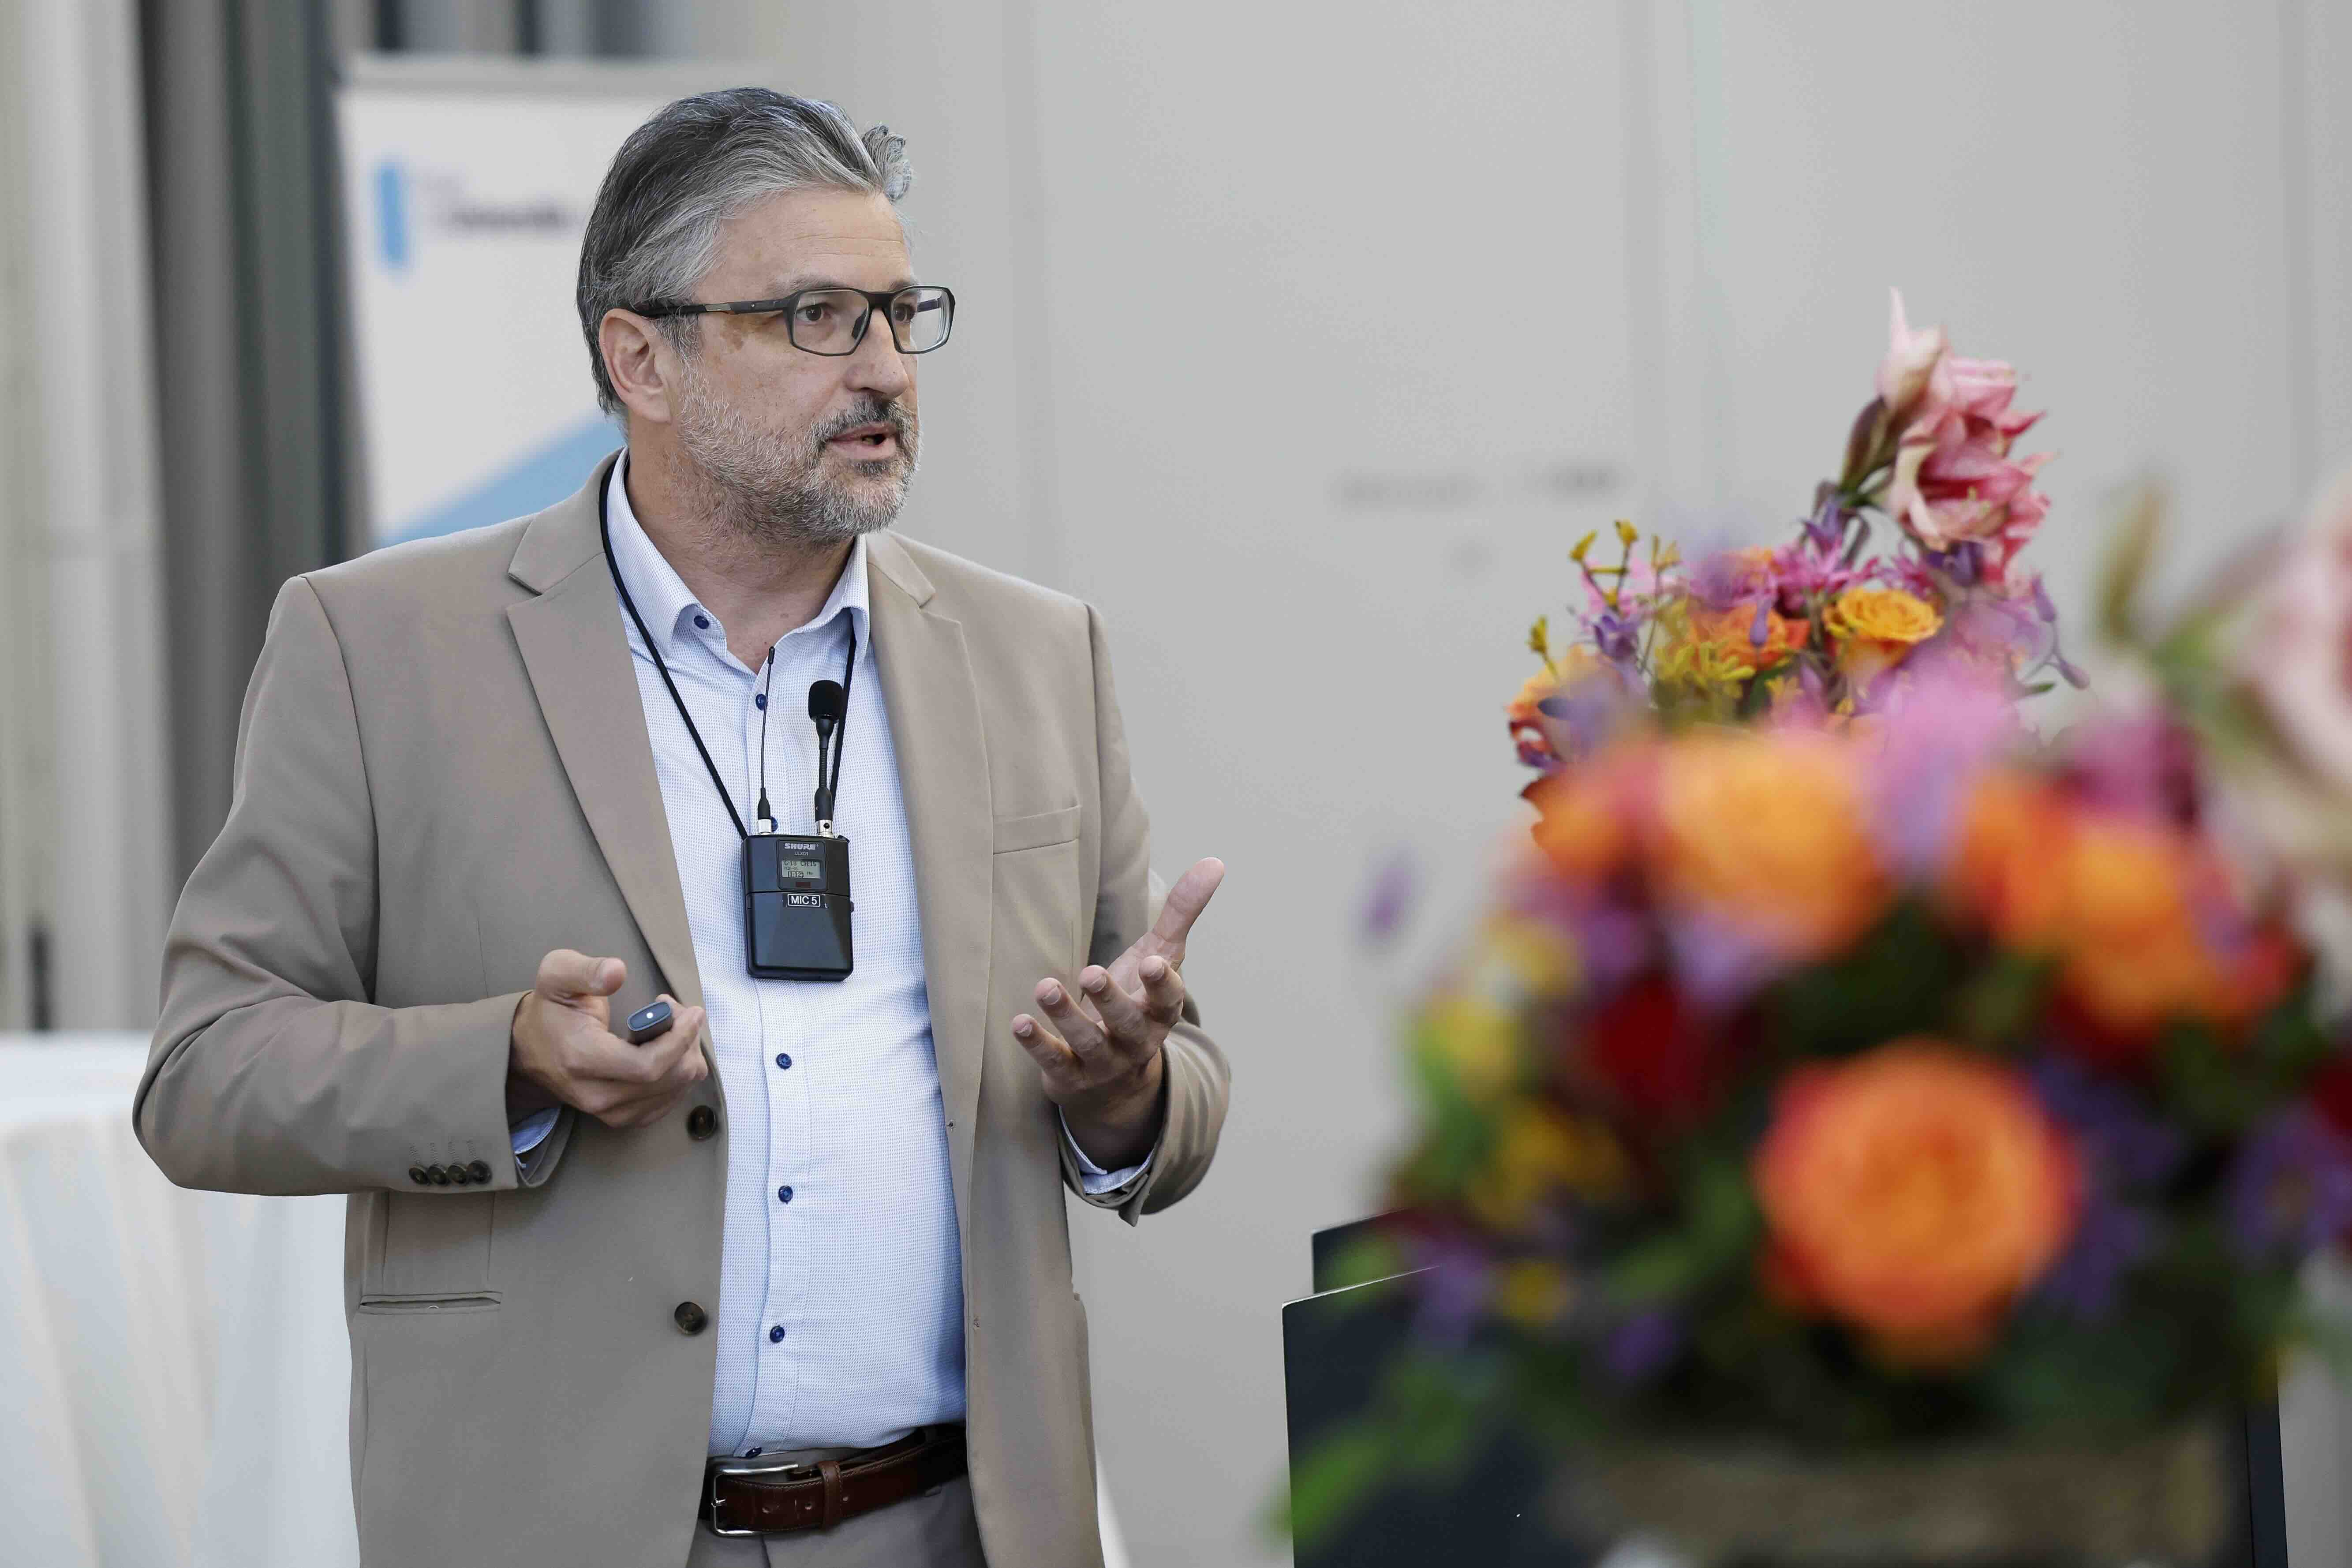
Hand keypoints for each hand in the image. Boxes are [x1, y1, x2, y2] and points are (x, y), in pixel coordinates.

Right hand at [508, 949, 707, 1129]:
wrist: (529, 1048)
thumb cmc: (550, 1009)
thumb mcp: (557, 975)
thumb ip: (586, 971)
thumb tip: (617, 972)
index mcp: (582, 1060)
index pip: (647, 1066)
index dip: (680, 1039)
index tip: (693, 1013)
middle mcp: (596, 1095)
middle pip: (668, 1080)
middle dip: (687, 1042)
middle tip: (679, 1012)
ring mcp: (609, 1112)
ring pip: (674, 1091)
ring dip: (686, 1056)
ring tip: (672, 1027)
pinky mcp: (621, 1117)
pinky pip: (669, 1102)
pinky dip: (680, 1074)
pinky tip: (670, 1049)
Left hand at [1012, 858, 1223, 1169]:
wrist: (1114, 1081)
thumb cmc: (1137, 1001)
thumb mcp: (1158, 957)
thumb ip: (1181, 913)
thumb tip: (1215, 861)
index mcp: (1160, 1011)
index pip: (1168, 1000)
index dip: (1162, 984)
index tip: (1152, 964)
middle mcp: (1136, 1040)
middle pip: (1127, 1023)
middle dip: (1111, 999)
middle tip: (1091, 972)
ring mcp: (1103, 1062)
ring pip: (1088, 1042)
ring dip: (1067, 1017)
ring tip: (1045, 987)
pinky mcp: (1071, 1077)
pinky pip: (1055, 1062)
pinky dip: (1037, 1044)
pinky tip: (1019, 1021)